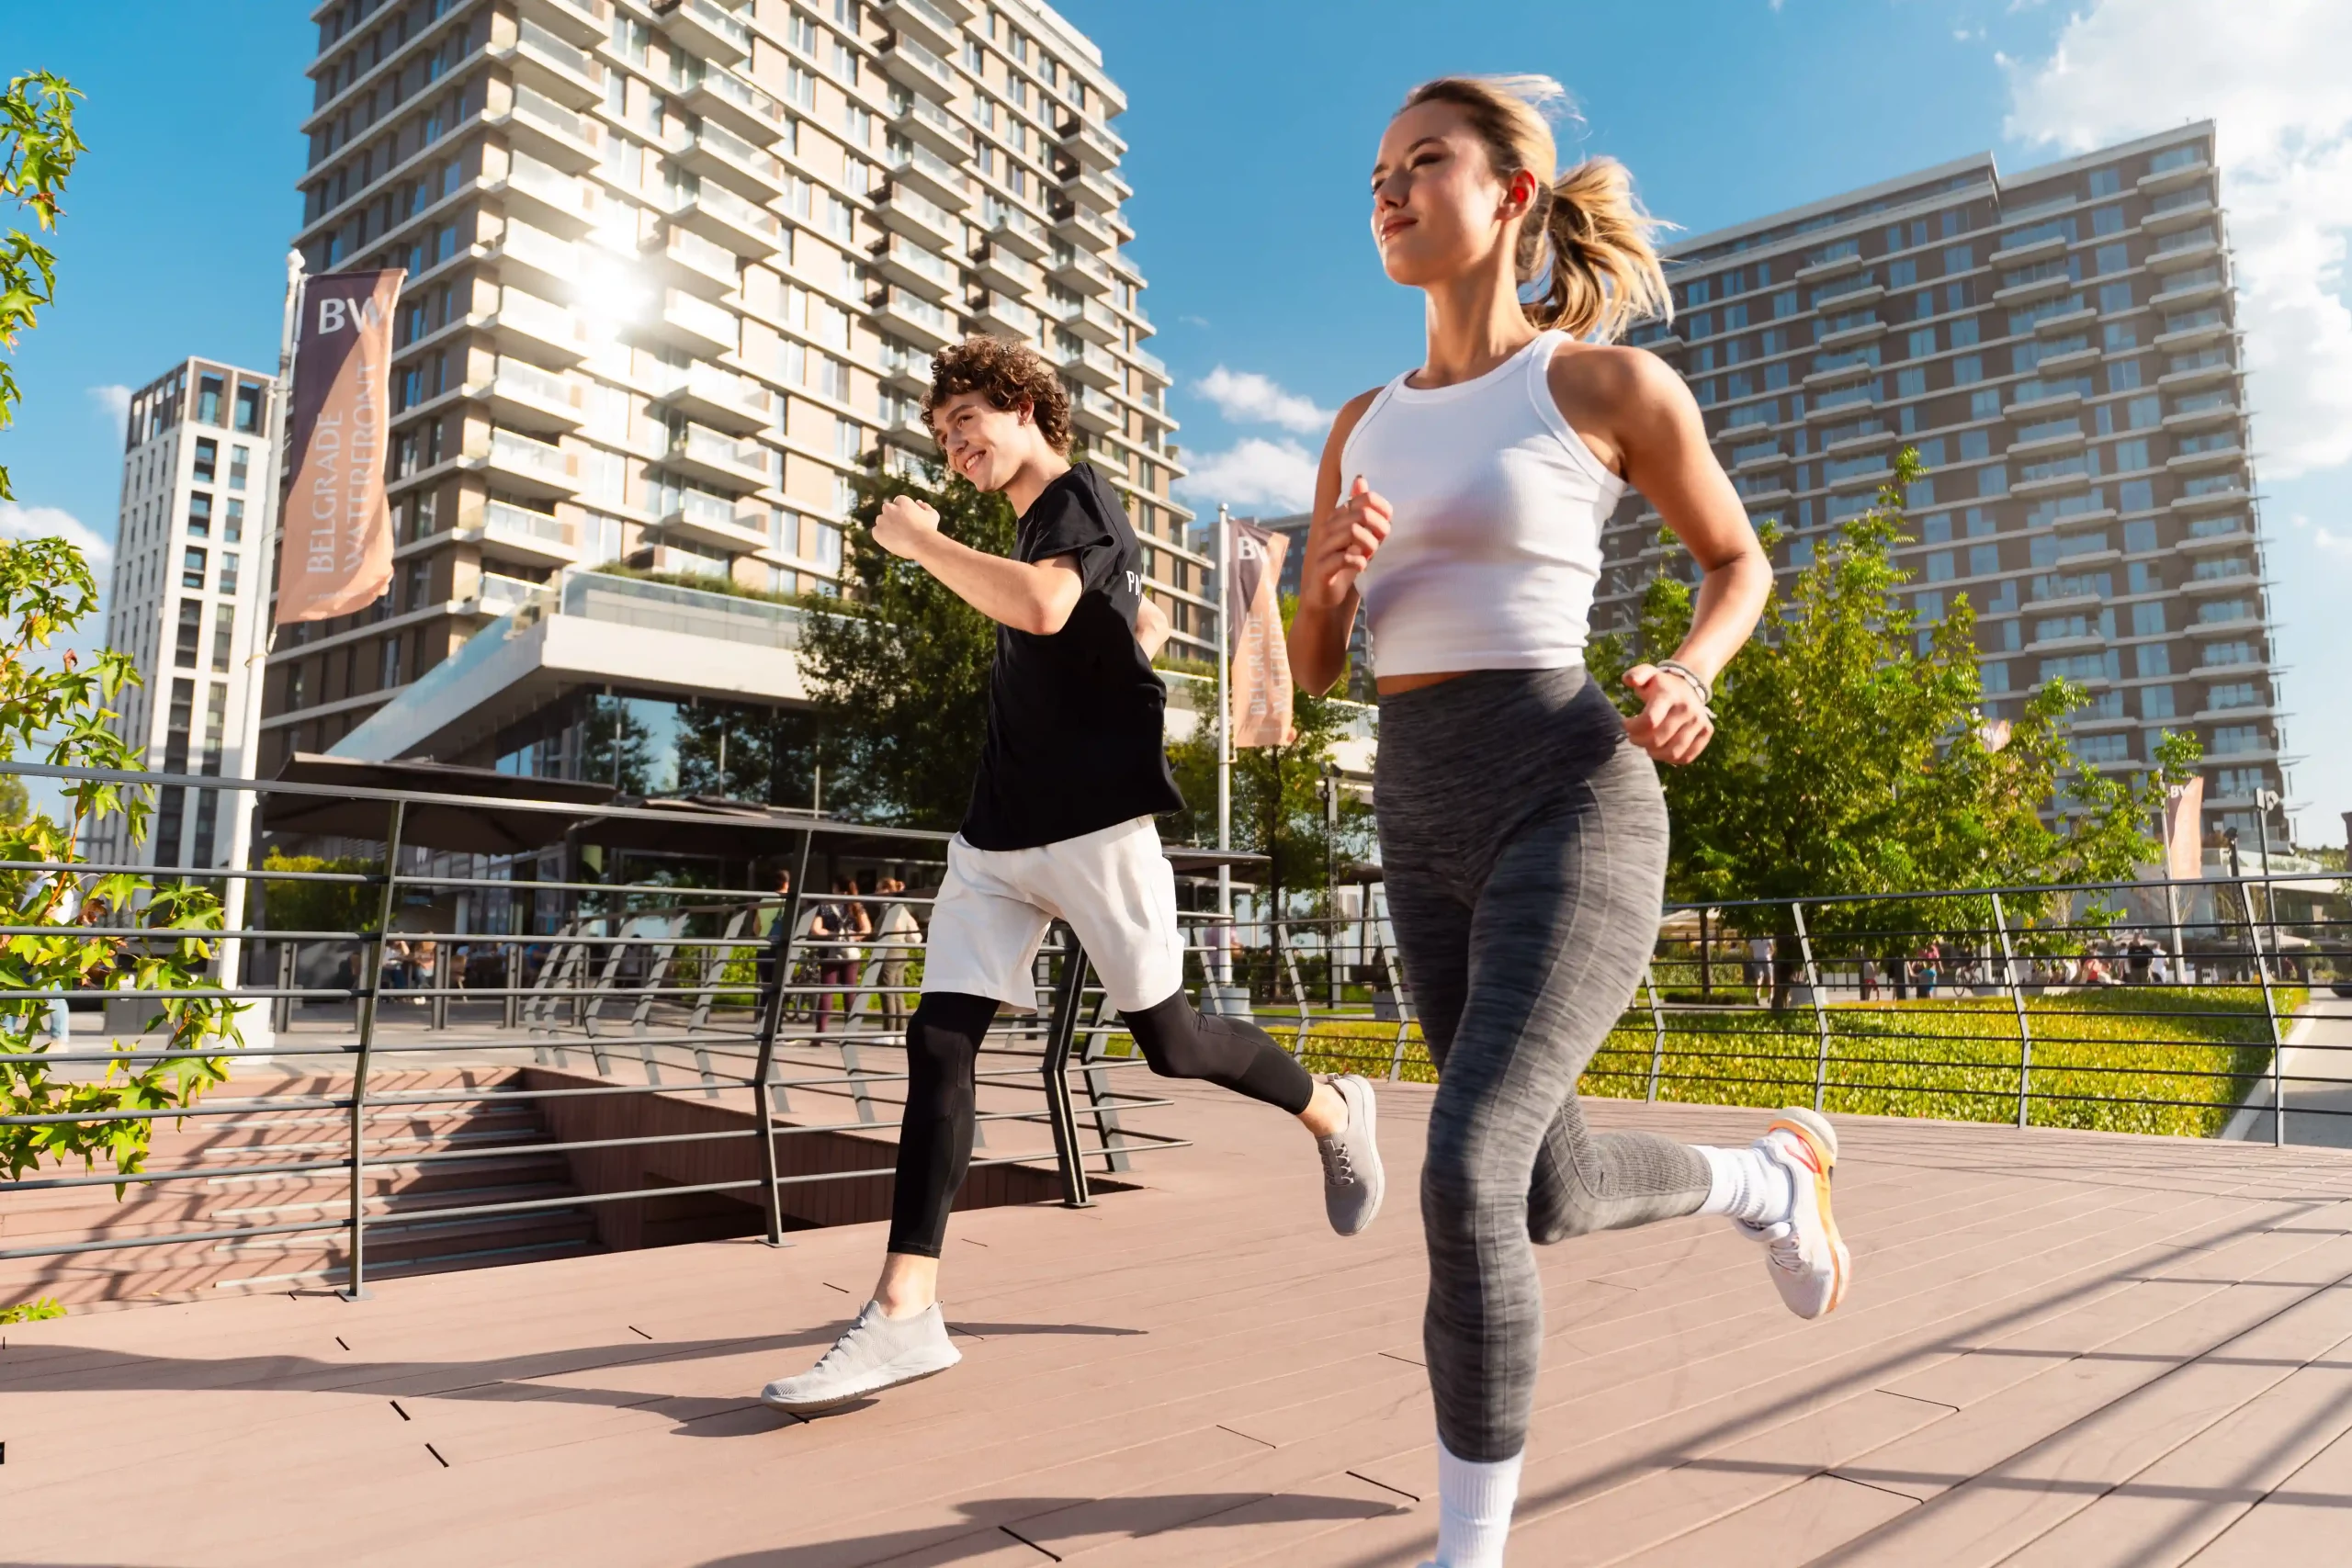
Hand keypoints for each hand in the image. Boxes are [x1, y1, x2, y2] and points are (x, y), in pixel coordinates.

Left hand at [872, 495, 940, 558]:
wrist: (922, 543)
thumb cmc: (929, 529)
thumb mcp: (932, 515)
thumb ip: (925, 507)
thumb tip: (918, 502)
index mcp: (902, 501)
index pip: (898, 502)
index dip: (903, 511)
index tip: (907, 519)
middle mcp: (889, 508)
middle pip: (888, 510)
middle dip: (892, 516)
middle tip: (901, 527)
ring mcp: (882, 520)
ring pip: (881, 521)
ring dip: (887, 526)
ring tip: (898, 537)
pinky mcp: (877, 532)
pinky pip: (877, 533)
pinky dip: (882, 536)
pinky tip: (892, 541)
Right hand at [1299, 475, 1391, 606]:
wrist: (1328, 595)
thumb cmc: (1347, 563)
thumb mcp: (1362, 535)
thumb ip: (1364, 511)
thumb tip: (1360, 478)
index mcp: (1338, 516)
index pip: (1364, 499)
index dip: (1382, 511)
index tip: (1385, 529)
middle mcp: (1328, 528)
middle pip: (1361, 514)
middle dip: (1378, 529)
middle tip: (1379, 544)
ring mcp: (1324, 547)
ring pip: (1352, 532)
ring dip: (1369, 545)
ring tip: (1369, 556)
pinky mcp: (1322, 568)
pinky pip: (1343, 558)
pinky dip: (1358, 562)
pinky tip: (1361, 567)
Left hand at [1621, 663, 1714, 764]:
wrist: (1688, 684)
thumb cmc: (1661, 684)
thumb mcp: (1647, 674)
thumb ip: (1636, 675)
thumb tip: (1628, 680)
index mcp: (1669, 695)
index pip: (1649, 721)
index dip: (1633, 728)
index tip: (1626, 724)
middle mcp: (1687, 708)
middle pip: (1658, 740)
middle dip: (1640, 742)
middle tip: (1634, 737)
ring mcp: (1699, 721)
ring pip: (1672, 753)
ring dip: (1654, 753)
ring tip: (1647, 745)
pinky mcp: (1706, 731)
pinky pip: (1686, 757)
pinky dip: (1671, 759)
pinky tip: (1662, 749)